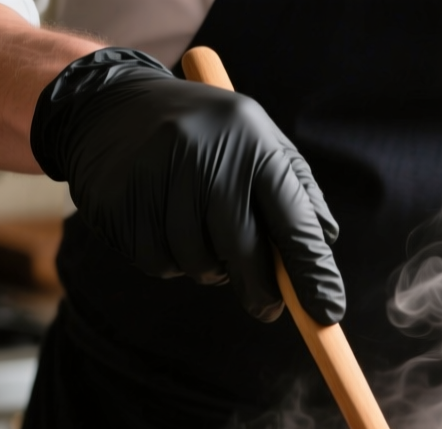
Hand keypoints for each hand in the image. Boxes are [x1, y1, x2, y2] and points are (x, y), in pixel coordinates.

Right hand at [30, 48, 343, 322]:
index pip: (292, 219)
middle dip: (261, 289)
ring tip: (204, 237)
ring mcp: (158, 175)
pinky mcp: (121, 200)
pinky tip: (168, 230)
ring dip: (210, 270)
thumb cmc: (211, 137)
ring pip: (198, 264)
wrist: (114, 104)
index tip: (328, 311)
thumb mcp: (262, 147)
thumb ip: (298, 199)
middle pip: (243, 250)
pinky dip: (172, 263)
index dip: (312, 271)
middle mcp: (205, 154)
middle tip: (268, 307)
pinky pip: (159, 264)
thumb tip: (321, 258)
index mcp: (253, 140)